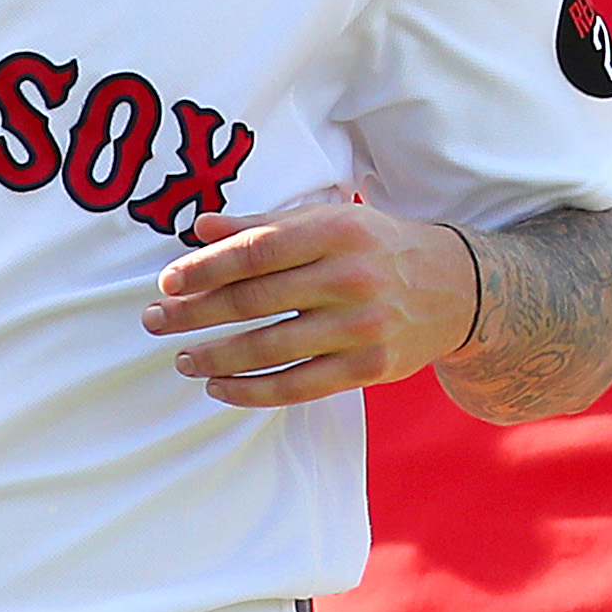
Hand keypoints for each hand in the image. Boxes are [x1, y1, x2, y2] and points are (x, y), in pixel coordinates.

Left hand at [143, 205, 473, 407]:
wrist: (458, 289)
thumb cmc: (376, 246)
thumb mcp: (328, 221)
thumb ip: (264, 226)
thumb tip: (199, 229)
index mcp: (336, 231)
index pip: (256, 251)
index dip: (205, 268)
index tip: (167, 282)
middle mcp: (351, 277)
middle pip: (254, 301)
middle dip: (195, 314)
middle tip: (153, 321)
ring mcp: (361, 327)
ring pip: (270, 349)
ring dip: (216, 356)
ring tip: (182, 359)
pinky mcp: (368, 368)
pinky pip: (297, 386)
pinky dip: (251, 391)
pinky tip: (219, 387)